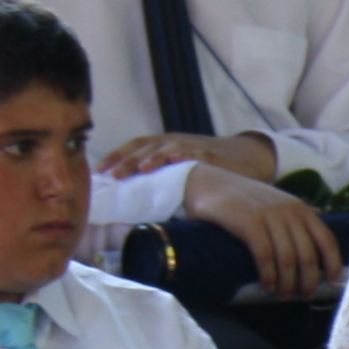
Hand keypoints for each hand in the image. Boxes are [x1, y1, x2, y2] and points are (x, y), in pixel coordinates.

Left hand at [99, 131, 276, 181]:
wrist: (249, 156)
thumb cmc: (211, 167)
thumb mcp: (182, 171)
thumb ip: (162, 182)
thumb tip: (135, 205)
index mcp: (165, 146)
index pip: (135, 146)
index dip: (116, 155)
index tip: (98, 170)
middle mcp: (175, 143)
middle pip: (145, 148)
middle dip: (127, 160)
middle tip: (111, 174)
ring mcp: (193, 147)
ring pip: (166, 149)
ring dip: (151, 158)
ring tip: (138, 169)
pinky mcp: (212, 155)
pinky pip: (195, 153)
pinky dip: (183, 155)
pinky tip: (173, 159)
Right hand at [181, 166, 343, 300]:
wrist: (209, 182)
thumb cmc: (244, 200)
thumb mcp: (276, 204)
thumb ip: (294, 221)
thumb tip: (314, 246)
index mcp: (301, 209)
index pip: (327, 240)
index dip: (333, 264)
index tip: (331, 284)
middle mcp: (289, 211)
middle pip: (308, 255)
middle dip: (308, 281)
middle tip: (303, 296)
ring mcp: (269, 216)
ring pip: (288, 259)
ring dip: (287, 283)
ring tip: (283, 295)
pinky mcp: (249, 222)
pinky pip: (265, 255)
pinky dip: (269, 274)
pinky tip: (267, 285)